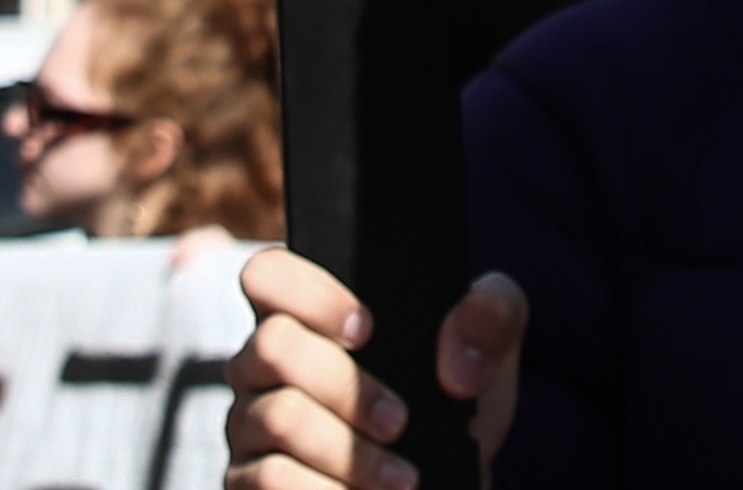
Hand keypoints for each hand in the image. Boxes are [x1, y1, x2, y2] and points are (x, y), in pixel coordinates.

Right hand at [227, 249, 521, 489]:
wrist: (446, 486)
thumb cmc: (452, 409)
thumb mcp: (490, 353)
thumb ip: (493, 315)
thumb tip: (458, 362)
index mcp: (311, 317)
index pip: (268, 273)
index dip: (308, 292)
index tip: (367, 329)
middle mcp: (265, 366)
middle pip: (272, 345)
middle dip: (347, 387)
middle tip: (400, 421)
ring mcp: (250, 425)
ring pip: (276, 416)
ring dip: (349, 451)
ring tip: (401, 477)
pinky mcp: (250, 481)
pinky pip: (268, 478)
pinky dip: (327, 489)